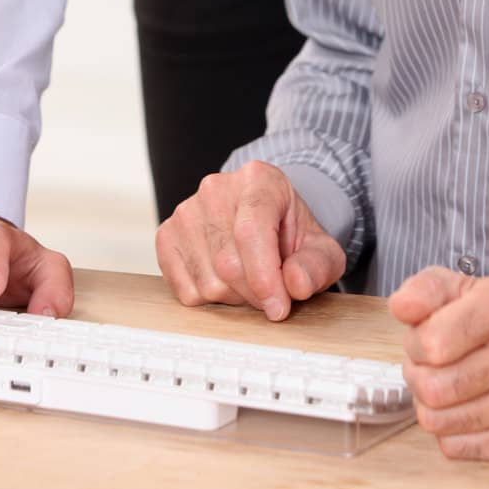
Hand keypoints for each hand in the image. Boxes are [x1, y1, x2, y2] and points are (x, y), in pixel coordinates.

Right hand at [156, 161, 345, 319]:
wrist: (266, 221)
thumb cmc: (291, 235)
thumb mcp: (321, 249)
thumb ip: (316, 266)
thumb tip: (295, 284)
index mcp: (258, 179)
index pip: (251, 232)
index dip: (265, 278)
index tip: (279, 308)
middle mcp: (216, 189)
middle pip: (228, 263)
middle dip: (254, 295)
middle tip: (271, 296)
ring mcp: (186, 211)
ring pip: (207, 281)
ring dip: (233, 299)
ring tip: (249, 282)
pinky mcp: (167, 235)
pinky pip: (184, 290)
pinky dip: (208, 301)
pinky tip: (225, 282)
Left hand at [389, 268, 488, 460]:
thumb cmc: (488, 318)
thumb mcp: (453, 288)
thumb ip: (421, 291)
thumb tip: (401, 307)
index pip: (432, 344)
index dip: (415, 344)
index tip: (424, 338)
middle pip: (433, 388)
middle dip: (418, 376)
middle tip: (430, 365)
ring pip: (439, 422)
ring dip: (430, 405)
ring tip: (446, 382)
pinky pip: (457, 447)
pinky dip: (450, 431)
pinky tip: (466, 406)